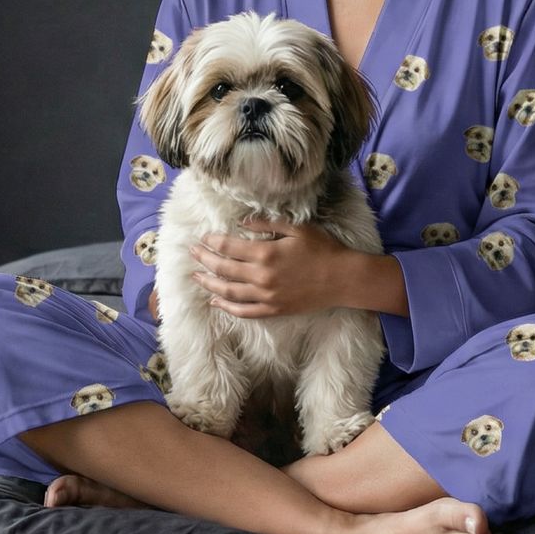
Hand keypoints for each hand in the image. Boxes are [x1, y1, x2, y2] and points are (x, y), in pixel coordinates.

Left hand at [189, 218, 405, 318]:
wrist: (342, 278)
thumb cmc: (322, 249)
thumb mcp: (297, 228)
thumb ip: (267, 224)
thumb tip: (243, 222)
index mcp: (266, 253)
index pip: (229, 247)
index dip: (212, 242)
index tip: (203, 237)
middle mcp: (261, 276)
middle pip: (223, 269)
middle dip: (204, 259)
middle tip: (192, 252)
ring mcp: (266, 296)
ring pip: (228, 292)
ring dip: (209, 284)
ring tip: (196, 276)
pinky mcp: (274, 310)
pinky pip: (244, 311)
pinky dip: (227, 308)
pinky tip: (216, 302)